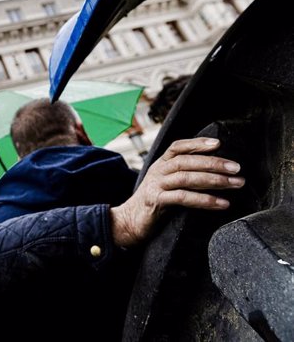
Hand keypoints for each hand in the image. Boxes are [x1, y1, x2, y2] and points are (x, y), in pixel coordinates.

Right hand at [110, 138, 243, 247]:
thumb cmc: (154, 202)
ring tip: (235, 184)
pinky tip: (221, 203)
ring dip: (214, 180)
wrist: (129, 221)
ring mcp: (156, 185)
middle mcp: (158, 171)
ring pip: (186, 178)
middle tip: (236, 169)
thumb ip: (182, 175)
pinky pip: (183, 198)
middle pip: (186, 161)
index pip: (178, 147)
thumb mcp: (166, 184)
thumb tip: (213, 171)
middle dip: (214, 163)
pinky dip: (204, 200)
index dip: (197, 143)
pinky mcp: (156, 201)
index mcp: (160, 164)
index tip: (218, 143)